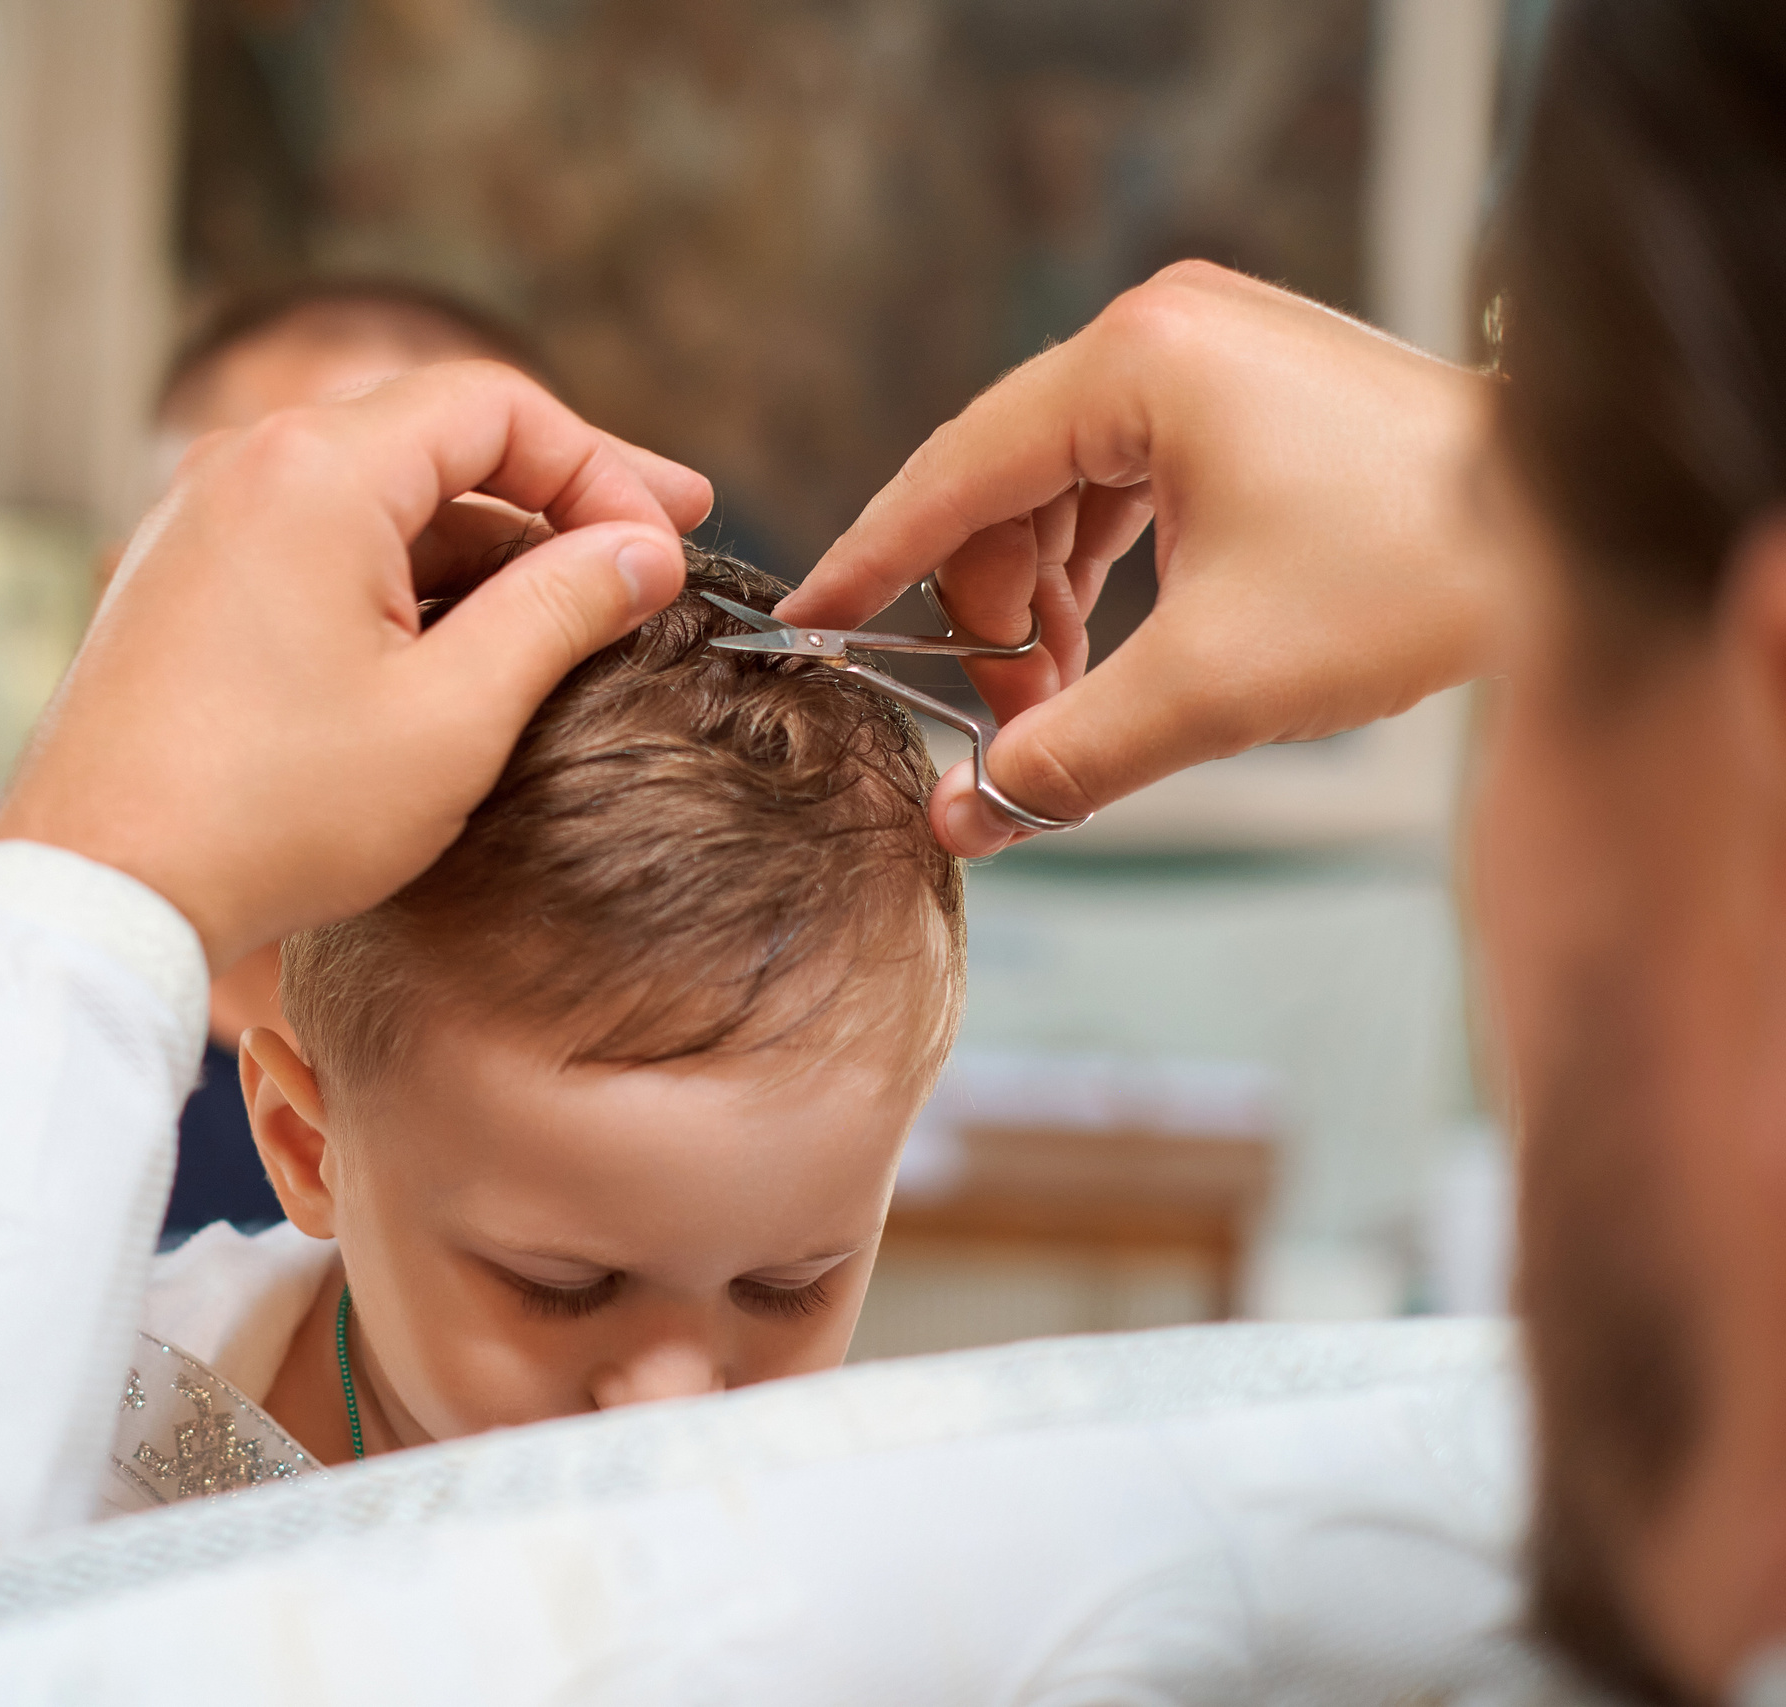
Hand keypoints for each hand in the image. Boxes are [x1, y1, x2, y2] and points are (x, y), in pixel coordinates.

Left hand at [0, 361, 711, 968]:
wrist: (96, 891)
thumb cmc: (271, 811)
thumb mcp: (453, 716)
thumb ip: (561, 612)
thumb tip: (641, 554)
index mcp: (314, 468)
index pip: (497, 407)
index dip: (604, 466)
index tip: (671, 537)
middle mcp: (245, 465)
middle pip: (437, 437)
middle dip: (556, 493)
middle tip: (653, 547)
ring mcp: (201, 521)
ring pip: (378, 497)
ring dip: (484, 546)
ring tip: (572, 612)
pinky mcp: (181, 582)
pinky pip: (317, 543)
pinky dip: (404, 578)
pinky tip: (465, 644)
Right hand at [779, 262, 1501, 855]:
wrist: (1581, 541)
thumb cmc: (1414, 578)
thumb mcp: (1213, 685)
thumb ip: (1062, 754)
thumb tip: (957, 824)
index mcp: (1137, 361)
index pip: (952, 471)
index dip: (873, 563)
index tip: (804, 626)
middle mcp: (1163, 332)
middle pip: (1004, 489)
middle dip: (995, 619)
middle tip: (1013, 731)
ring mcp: (1209, 354)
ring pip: (1063, 495)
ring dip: (1051, 607)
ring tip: (1077, 705)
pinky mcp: (1246, 391)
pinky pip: (1125, 486)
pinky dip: (1107, 575)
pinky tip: (1120, 652)